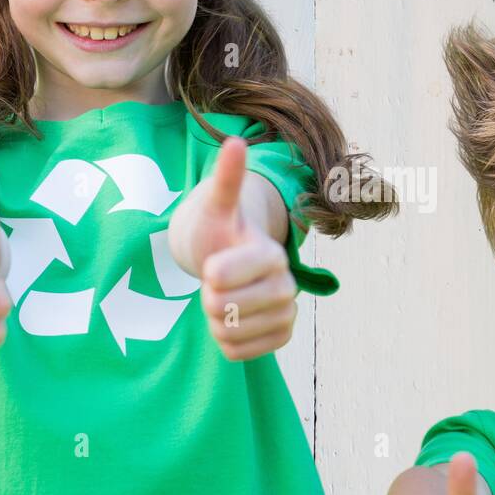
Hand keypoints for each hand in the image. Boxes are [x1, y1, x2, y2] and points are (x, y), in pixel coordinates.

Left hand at [185, 137, 296, 360]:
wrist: (229, 260)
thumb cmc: (218, 230)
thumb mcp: (216, 205)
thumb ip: (227, 179)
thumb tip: (235, 142)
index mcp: (271, 254)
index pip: (222, 276)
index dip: (210, 274)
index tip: (210, 266)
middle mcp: (287, 285)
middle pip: (224, 309)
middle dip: (208, 297)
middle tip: (213, 282)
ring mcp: (286, 314)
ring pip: (229, 334)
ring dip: (215, 320)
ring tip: (223, 299)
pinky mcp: (279, 338)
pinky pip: (236, 352)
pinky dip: (225, 340)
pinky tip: (232, 320)